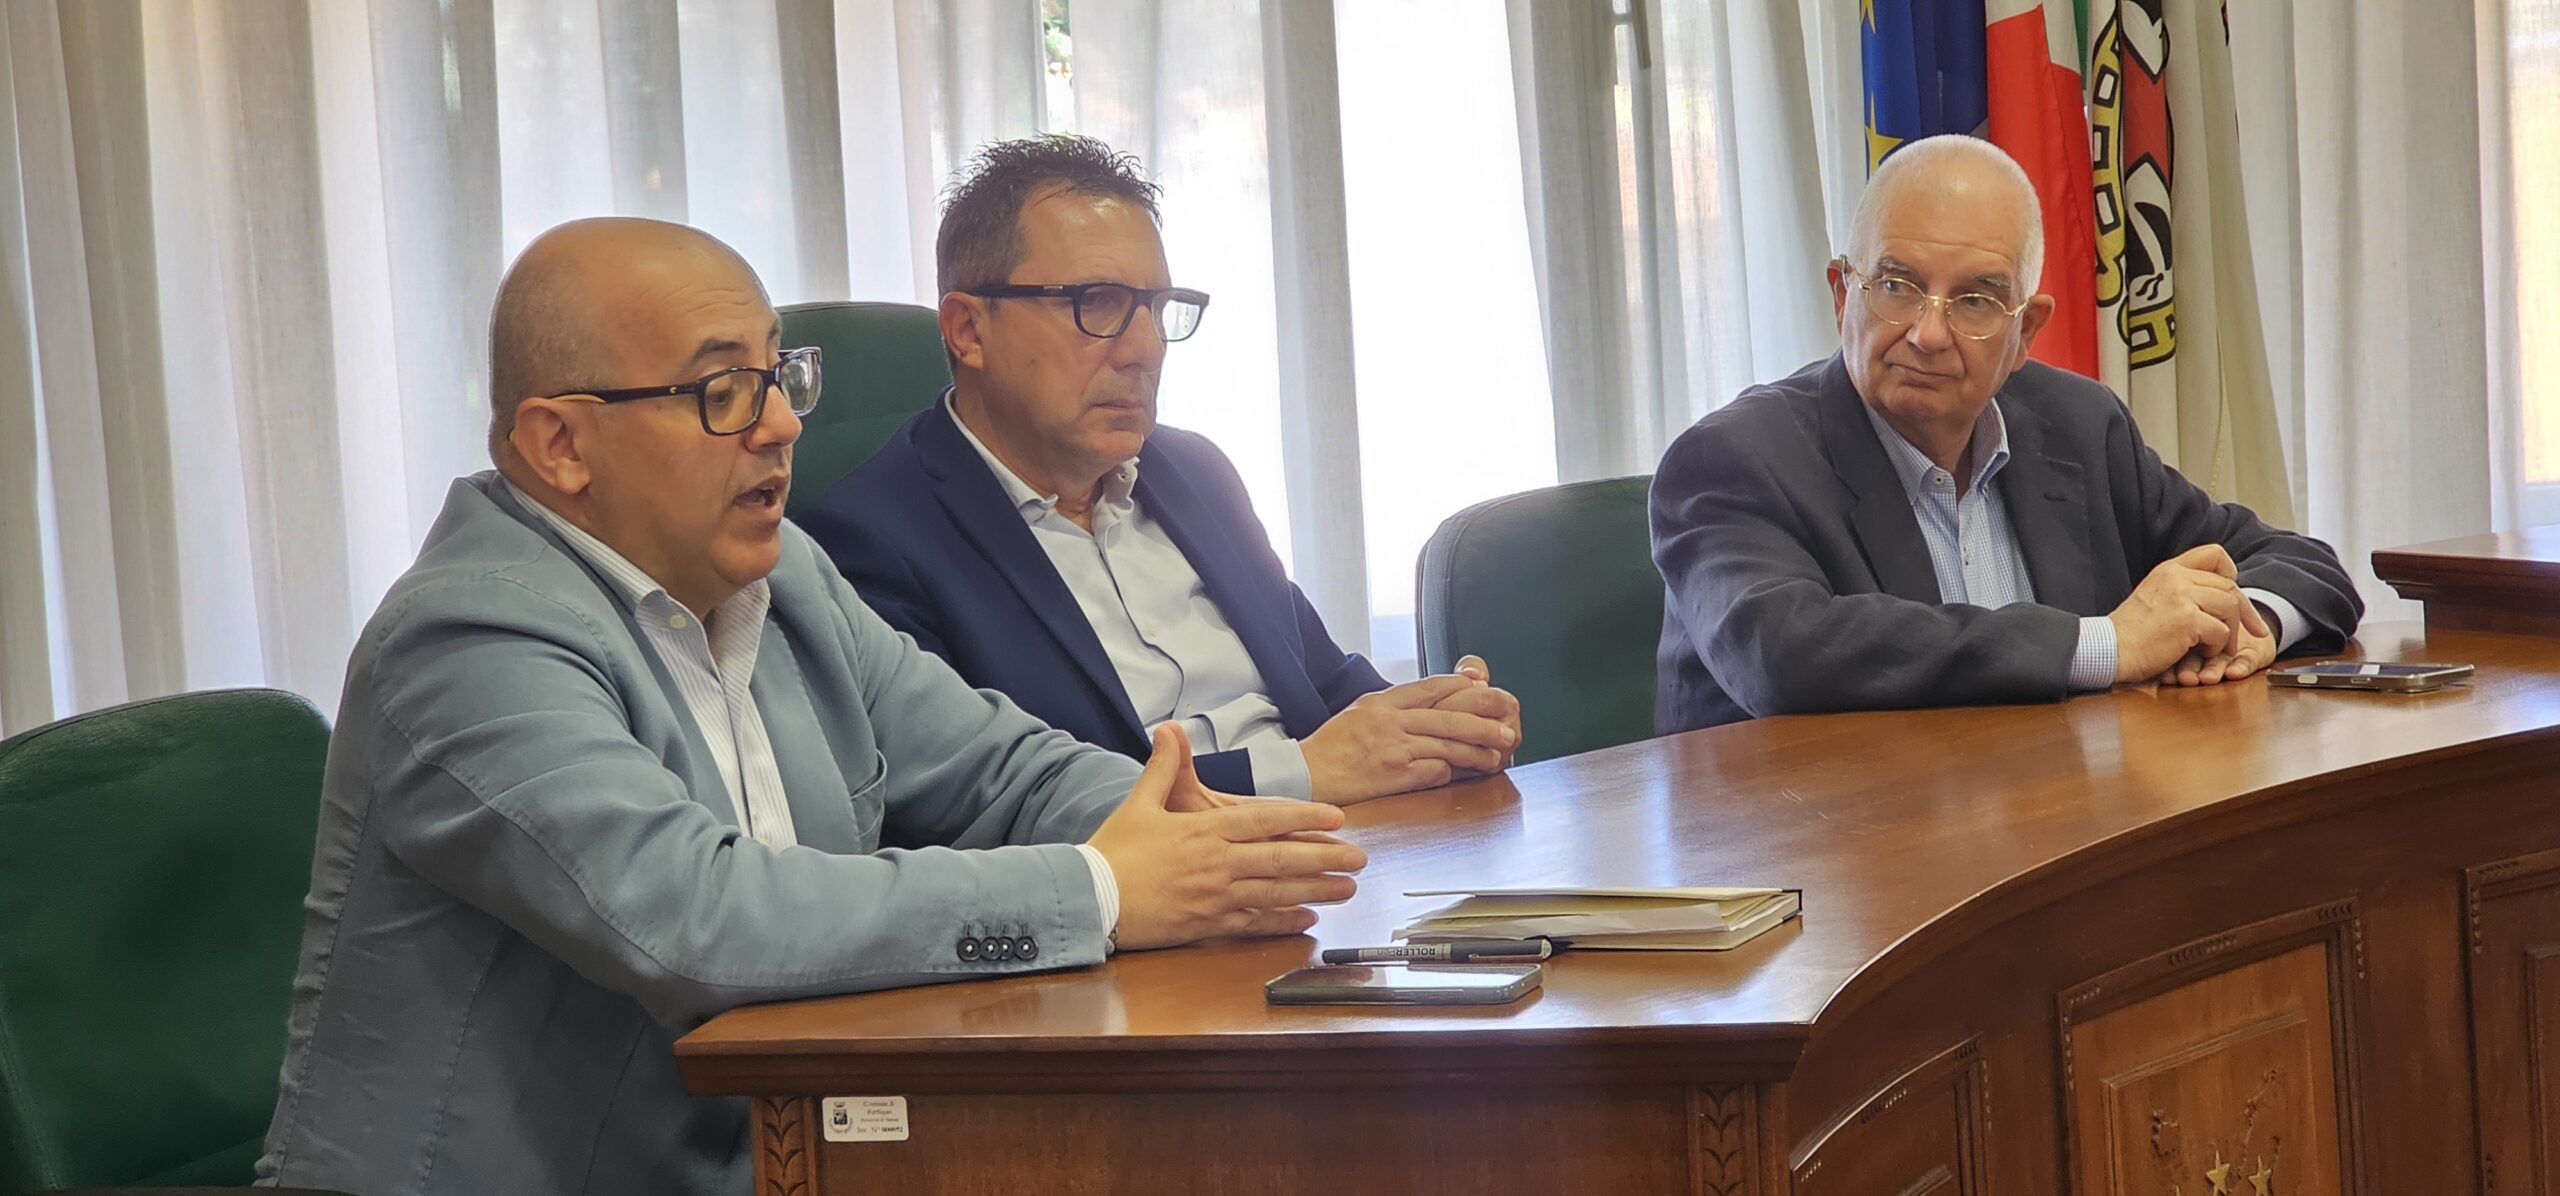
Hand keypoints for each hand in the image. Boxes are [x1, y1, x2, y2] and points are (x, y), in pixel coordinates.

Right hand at [1087, 725, 1366, 951]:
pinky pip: (1254, 924)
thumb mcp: (1140, 802)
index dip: (1305, 818)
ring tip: (1347, 889)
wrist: (1090, 899)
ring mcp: (1217, 897)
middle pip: (1283, 860)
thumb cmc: (1114, 850)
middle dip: (1326, 858)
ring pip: (1277, 893)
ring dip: (1316, 890)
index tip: (1337, 818)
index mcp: (1206, 830)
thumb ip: (1163, 766)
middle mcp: (1219, 863)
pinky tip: (1307, 919)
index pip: (1266, 821)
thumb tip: (1169, 728)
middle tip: (1360, 858)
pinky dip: (1283, 921)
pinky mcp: (1208, 925)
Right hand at [1302, 673, 1519, 804]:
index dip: (1461, 688)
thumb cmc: (1333, 746)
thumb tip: (1429, 701)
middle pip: (1449, 717)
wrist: (1307, 773)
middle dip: (1483, 724)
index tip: (1483, 690)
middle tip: (1506, 730)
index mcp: (1382, 701)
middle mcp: (1390, 721)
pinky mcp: (1394, 776)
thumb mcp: (1360, 711)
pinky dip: (1449, 772)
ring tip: (1496, 756)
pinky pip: (1434, 771)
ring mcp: (1393, 748)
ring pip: (1447, 745)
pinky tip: (1458, 774)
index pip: (1430, 687)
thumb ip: (1393, 705)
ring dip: (1476, 752)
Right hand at [2107, 545, 2270, 683]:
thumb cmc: (2129, 632)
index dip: (2230, 572)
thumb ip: (2179, 590)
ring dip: (2230, 633)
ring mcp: (2182, 596)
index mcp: (2168, 569)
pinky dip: (2217, 648)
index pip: (2214, 554)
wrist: (2108, 648)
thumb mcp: (2152, 597)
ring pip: (2230, 607)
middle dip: (2246, 611)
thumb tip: (2211, 597)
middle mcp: (2176, 577)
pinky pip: (2221, 632)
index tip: (2235, 591)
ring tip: (2217, 649)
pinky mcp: (2188, 620)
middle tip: (2255, 631)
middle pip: (2230, 586)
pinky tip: (2200, 655)